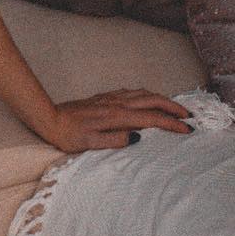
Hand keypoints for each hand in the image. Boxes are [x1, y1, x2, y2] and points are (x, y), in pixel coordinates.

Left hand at [46, 88, 193, 152]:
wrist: (48, 118)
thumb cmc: (67, 134)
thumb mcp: (90, 143)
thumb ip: (114, 140)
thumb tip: (137, 138)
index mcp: (115, 116)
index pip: (151, 118)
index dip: (171, 123)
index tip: (187, 129)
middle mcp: (115, 103)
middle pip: (151, 99)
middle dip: (172, 106)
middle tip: (187, 115)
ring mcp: (109, 98)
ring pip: (142, 93)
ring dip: (160, 98)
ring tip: (173, 107)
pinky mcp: (103, 97)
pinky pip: (131, 92)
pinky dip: (145, 94)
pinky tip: (146, 99)